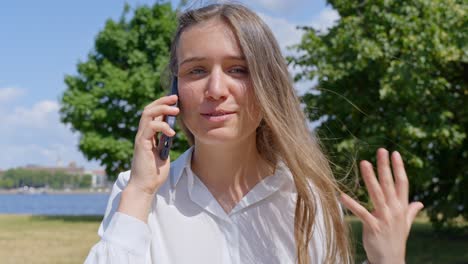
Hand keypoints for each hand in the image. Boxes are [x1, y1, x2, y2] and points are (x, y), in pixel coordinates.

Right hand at [128, 94, 179, 194]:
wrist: (145, 186)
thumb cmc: (154, 173)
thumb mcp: (163, 153)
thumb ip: (164, 141)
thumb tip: (171, 131)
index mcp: (148, 135)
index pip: (152, 113)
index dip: (162, 104)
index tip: (175, 100)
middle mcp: (143, 134)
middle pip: (149, 109)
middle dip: (162, 101)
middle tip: (175, 98)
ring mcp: (141, 138)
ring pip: (148, 114)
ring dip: (163, 109)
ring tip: (176, 110)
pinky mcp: (142, 144)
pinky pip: (151, 127)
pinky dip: (162, 126)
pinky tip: (171, 133)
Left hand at [340, 148, 423, 263]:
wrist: (391, 260)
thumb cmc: (396, 240)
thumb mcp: (405, 224)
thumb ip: (411, 211)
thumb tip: (420, 202)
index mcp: (401, 207)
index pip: (402, 183)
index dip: (399, 168)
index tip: (394, 153)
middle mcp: (394, 210)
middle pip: (389, 184)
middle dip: (385, 166)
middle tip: (381, 150)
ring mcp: (385, 218)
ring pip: (377, 194)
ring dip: (370, 178)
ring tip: (363, 163)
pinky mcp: (373, 227)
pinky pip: (361, 212)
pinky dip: (351, 204)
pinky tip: (342, 195)